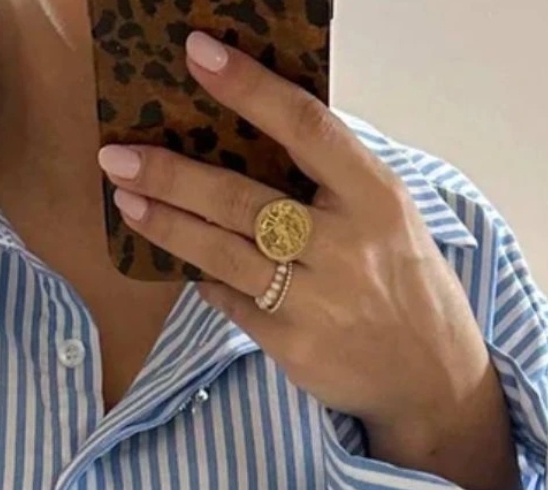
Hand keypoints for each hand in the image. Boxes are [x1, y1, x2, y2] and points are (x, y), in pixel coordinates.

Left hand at [96, 32, 519, 489]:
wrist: (428, 376)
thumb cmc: (402, 282)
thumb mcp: (389, 216)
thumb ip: (333, 179)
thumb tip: (254, 134)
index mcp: (374, 196)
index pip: (304, 127)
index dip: (248, 88)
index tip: (198, 54)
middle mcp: (344, 245)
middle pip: (242, 200)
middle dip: (172, 175)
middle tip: (118, 155)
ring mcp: (315, 300)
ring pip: (223, 253)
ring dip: (168, 225)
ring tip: (127, 200)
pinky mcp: (291, 345)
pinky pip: (230, 301)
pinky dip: (204, 279)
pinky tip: (180, 262)